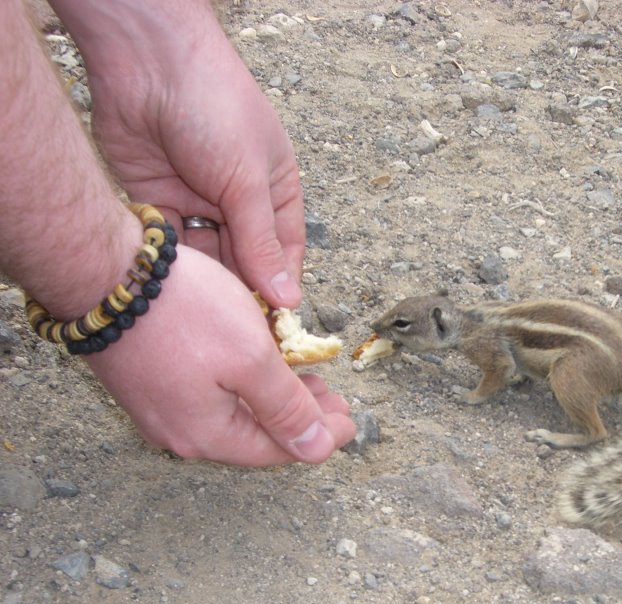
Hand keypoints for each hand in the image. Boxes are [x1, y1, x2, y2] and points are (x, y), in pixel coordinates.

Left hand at [56, 1, 305, 307]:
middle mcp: (239, 203)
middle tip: (234, 334)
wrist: (146, 64)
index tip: (272, 331)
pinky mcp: (159, 203)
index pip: (284, 256)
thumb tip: (287, 300)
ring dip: (207, 283)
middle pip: (245, 264)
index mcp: (275, 195)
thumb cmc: (216, 109)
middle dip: (241, 294)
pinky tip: (175, 288)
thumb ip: (262, 244)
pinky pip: (171, 247)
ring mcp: (198, 204)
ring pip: (207, 260)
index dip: (279, 292)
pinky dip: (174, 265)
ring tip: (205, 315)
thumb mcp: (248, 183)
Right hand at [86, 247, 355, 464]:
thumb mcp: (251, 359)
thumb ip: (287, 408)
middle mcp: (178, 432)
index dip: (320, 435)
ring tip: (305, 380)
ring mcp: (158, 408)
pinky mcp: (147, 381)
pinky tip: (259, 363)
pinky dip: (242, 385)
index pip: (278, 450)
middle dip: (300, 418)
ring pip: (232, 415)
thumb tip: (317, 450)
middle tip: (335, 399)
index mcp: (207, 435)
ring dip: (273, 399)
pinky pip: (207, 396)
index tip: (352, 419)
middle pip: (254, 437)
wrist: (103, 270)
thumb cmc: (182, 311)